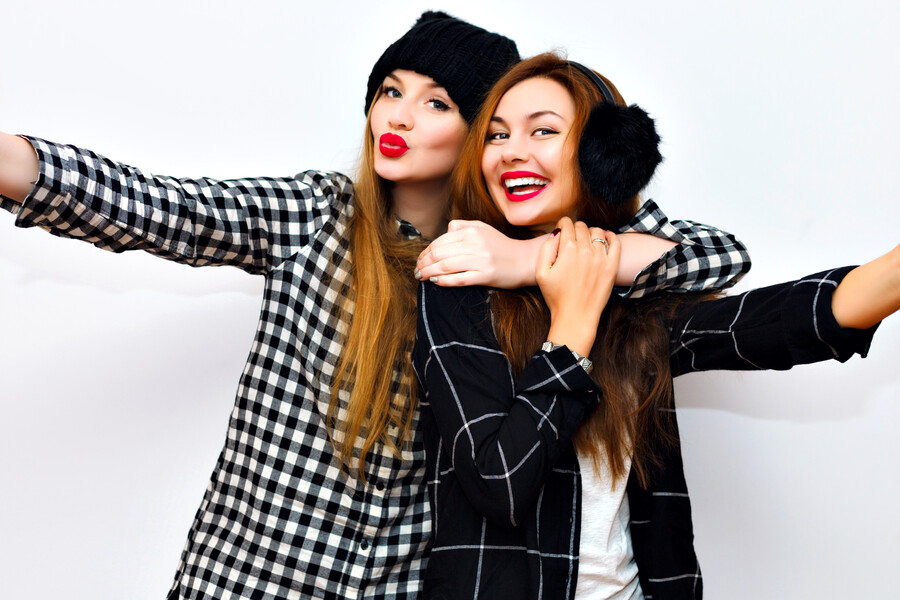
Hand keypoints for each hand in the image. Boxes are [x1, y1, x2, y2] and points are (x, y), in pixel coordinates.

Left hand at [415, 220, 543, 287]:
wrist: (525, 260)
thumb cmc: (501, 246)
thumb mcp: (483, 228)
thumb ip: (462, 226)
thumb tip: (445, 230)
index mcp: (472, 231)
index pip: (440, 241)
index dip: (425, 252)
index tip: (420, 260)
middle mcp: (475, 243)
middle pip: (439, 254)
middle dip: (423, 263)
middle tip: (417, 271)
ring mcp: (481, 260)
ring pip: (445, 266)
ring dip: (428, 273)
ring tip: (421, 277)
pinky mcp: (486, 275)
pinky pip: (459, 279)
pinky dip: (444, 281)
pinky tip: (435, 282)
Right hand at [536, 217, 619, 355]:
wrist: (575, 317)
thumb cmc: (556, 297)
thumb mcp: (541, 273)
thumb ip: (546, 249)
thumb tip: (556, 234)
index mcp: (567, 250)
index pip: (567, 224)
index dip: (563, 224)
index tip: (562, 229)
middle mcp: (585, 250)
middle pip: (581, 226)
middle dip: (575, 229)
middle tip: (572, 238)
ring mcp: (600, 258)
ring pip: (597, 231)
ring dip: (590, 233)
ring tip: (586, 241)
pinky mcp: (611, 266)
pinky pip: (616, 242)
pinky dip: (610, 236)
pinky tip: (605, 238)